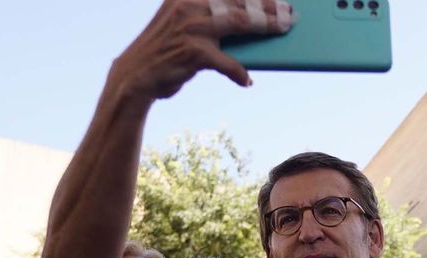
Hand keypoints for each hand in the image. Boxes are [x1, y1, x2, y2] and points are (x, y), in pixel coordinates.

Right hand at [111, 0, 293, 98]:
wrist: (135, 75)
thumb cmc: (165, 51)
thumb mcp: (183, 25)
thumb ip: (209, 19)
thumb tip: (248, 23)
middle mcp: (189, 5)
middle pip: (238, 3)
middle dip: (268, 7)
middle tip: (291, 13)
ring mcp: (191, 26)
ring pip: (239, 23)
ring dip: (265, 26)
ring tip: (283, 30)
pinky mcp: (194, 51)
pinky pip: (226, 61)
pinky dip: (238, 72)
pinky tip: (246, 80)